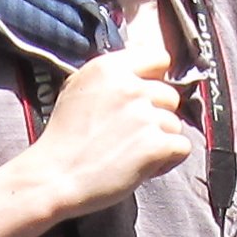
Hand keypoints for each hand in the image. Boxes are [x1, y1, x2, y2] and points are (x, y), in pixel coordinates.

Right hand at [16, 39, 193, 220]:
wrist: (54, 177)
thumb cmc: (63, 140)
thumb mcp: (78, 90)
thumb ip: (111, 78)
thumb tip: (142, 75)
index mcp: (109, 68)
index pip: (158, 58)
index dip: (155, 79)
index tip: (144, 98)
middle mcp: (130, 87)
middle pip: (169, 95)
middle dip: (156, 116)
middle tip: (130, 136)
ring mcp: (145, 116)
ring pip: (175, 124)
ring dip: (159, 141)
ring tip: (130, 154)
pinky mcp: (155, 145)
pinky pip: (182, 147)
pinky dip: (168, 160)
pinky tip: (144, 167)